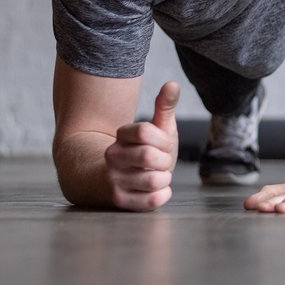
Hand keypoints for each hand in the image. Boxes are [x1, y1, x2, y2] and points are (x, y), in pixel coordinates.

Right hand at [104, 81, 178, 210]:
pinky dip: (162, 195)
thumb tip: (172, 83)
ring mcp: (113, 179)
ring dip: (164, 178)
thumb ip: (164, 107)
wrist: (119, 180)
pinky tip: (155, 190)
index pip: (145, 131)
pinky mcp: (119, 200)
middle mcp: (112, 156)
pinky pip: (152, 200)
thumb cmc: (145, 152)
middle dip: (164, 160)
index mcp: (121, 135)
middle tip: (160, 163)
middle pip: (149, 156)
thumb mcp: (157, 128)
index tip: (162, 145)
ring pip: (153, 180)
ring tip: (155, 175)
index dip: (163, 140)